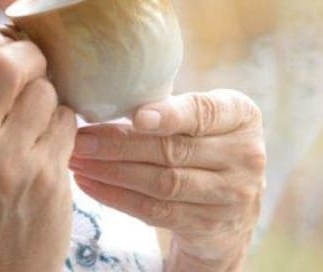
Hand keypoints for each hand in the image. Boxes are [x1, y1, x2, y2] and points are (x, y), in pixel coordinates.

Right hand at [0, 30, 77, 271]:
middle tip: (31, 63)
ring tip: (37, 112)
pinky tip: (48, 139)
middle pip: (4, 65)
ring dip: (47, 91)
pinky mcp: (49, 178)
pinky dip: (62, 120)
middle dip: (26, 54)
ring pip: (44, 91)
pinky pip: (66, 120)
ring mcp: (12, 162)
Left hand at [68, 90, 264, 271]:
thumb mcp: (202, 120)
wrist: (232, 209)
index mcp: (241, 116)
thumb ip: (169, 107)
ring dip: (111, 172)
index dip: (169, 115)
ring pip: (162, 183)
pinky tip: (90, 184)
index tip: (136, 116)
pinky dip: (117, 197)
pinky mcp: (210, 227)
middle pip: (173, 150)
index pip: (202, 112)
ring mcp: (231, 196)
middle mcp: (245, 156)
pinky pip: (156, 210)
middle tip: (80, 139)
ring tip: (76, 160)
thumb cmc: (203, 145)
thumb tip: (104, 95)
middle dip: (119, 144)